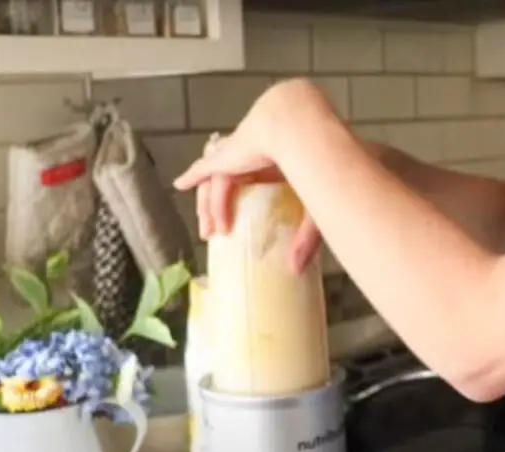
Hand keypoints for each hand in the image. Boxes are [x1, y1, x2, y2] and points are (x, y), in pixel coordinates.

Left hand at [174, 80, 328, 272]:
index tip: (245, 225)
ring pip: (217, 180)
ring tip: (208, 230)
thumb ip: (307, 236)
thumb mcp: (317, 205)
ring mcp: (241, 152)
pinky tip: (181, 185)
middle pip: (232, 182)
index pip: (257, 182)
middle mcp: (259, 155)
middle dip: (220, 210)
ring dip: (209, 205)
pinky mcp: (228, 155)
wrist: (305, 129)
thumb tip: (296, 269)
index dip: (249, 204)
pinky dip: (195, 177)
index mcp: (282, 163)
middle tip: (216, 235)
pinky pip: (206, 170)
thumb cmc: (322, 161)